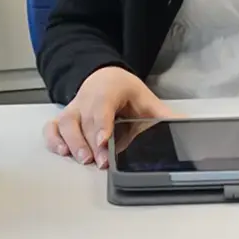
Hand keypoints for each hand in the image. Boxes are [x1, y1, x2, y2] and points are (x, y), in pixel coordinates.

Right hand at [44, 66, 173, 167]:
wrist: (103, 77)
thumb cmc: (123, 90)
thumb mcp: (145, 98)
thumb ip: (163, 115)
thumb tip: (186, 127)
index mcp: (109, 90)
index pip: (102, 106)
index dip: (102, 123)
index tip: (104, 140)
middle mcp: (87, 98)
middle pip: (85, 120)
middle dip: (91, 143)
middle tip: (101, 162)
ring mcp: (73, 108)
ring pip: (66, 123)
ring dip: (72, 143)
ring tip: (83, 160)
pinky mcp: (63, 117)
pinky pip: (52, 127)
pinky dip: (53, 140)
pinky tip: (62, 152)